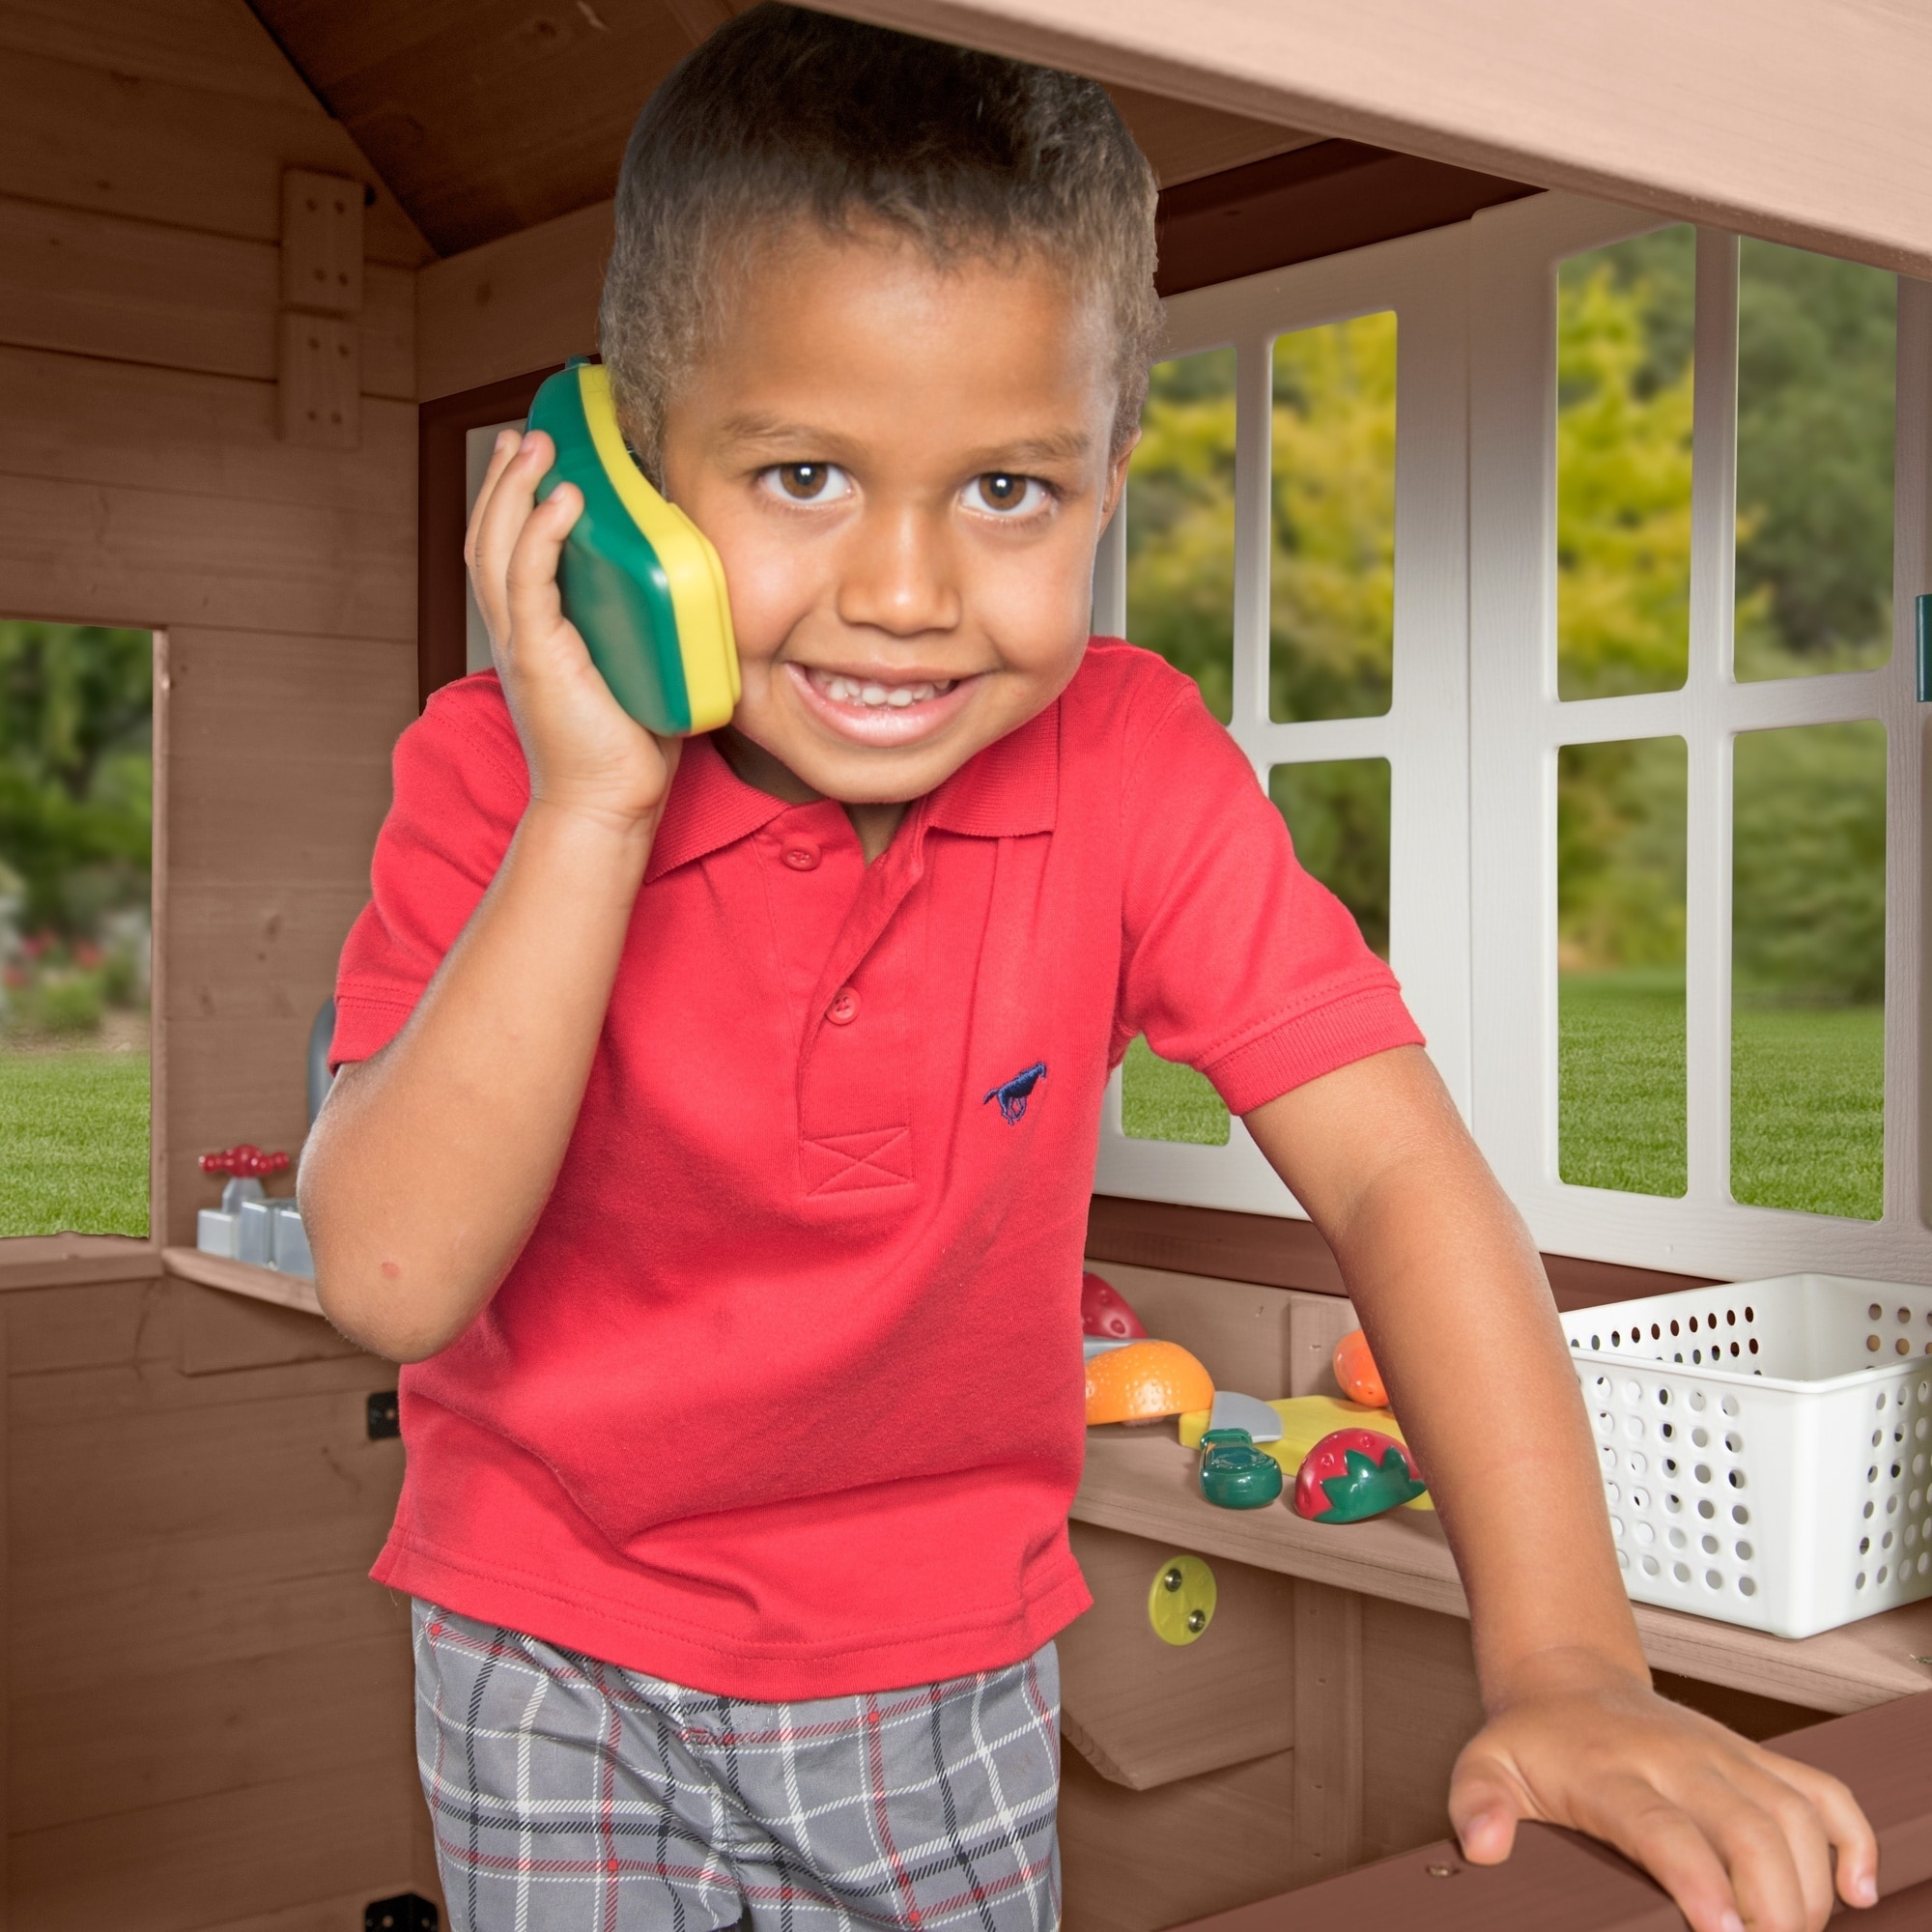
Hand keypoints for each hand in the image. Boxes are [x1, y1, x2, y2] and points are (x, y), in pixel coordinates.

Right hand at [466, 428, 680, 830]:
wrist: (610, 806)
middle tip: (528, 433)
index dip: (514, 499)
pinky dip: (539, 536)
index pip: (508, 550)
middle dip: (506, 479)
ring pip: (498, 547)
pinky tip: (557, 501)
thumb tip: (695, 586)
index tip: (532, 455)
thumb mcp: (639, 667)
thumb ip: (647, 626)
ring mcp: (522, 642)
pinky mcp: (539, 657)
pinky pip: (528, 582)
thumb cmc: (628, 747)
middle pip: (491, 536)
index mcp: (534, 632)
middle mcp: (516, 632)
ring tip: (537, 446)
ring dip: (516, 490)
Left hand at [1449, 1648, 1877, 1931]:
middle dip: (1773, 1906)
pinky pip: (1824, 1793)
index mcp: (1612, 1770)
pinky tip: (1855, 1892)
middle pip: (1749, 1830)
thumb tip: (1484, 1847)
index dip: (1700, 1882)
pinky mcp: (1757, 1759)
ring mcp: (1725, 1755)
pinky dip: (1852, 1841)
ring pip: (1794, 1818)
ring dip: (1810, 1889)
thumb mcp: (1486, 1765)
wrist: (1568, 1678)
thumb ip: (1477, 1804)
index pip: (1665, 1828)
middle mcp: (1679, 1758)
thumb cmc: (1534, 1740)